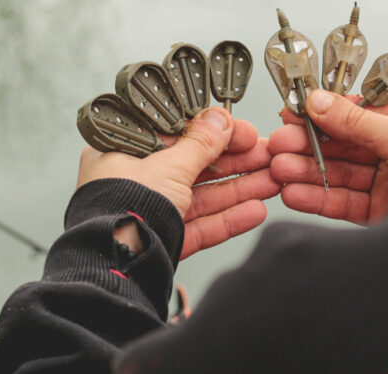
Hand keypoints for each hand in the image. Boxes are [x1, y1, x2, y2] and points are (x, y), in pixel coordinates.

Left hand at [78, 107, 280, 258]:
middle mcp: (136, 183)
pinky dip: (228, 219)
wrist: (113, 267)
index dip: (215, 133)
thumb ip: (199, 143)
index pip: (178, 136)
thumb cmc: (121, 210)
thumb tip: (219, 120)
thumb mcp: (168, 165)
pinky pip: (201, 225)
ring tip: (273, 182)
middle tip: (268, 156)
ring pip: (204, 197)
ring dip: (240, 189)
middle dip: (236, 162)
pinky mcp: (165, 240)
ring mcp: (152, 212)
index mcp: (124, 154)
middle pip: (196, 167)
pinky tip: (256, 211)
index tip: (244, 133)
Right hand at [269, 91, 387, 224]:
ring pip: (339, 174)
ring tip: (280, 170)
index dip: (324, 113)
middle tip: (279, 144)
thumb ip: (357, 121)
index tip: (293, 113)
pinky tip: (296, 192)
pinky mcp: (382, 212)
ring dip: (307, 171)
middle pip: (344, 144)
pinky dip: (318, 198)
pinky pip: (344, 202)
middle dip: (308, 144)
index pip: (358, 112)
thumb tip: (319, 101)